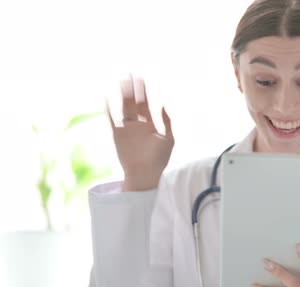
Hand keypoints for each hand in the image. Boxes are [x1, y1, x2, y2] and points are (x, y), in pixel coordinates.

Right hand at [106, 76, 173, 190]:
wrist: (145, 174)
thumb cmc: (159, 159)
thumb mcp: (168, 139)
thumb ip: (167, 122)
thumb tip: (163, 105)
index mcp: (150, 125)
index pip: (146, 104)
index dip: (144, 91)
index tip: (142, 79)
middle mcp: (138, 125)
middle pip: (134, 103)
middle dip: (133, 90)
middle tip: (131, 75)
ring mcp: (127, 130)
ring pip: (124, 109)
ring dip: (123, 96)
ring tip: (122, 82)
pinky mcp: (117, 136)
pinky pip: (112, 120)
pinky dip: (108, 110)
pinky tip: (106, 98)